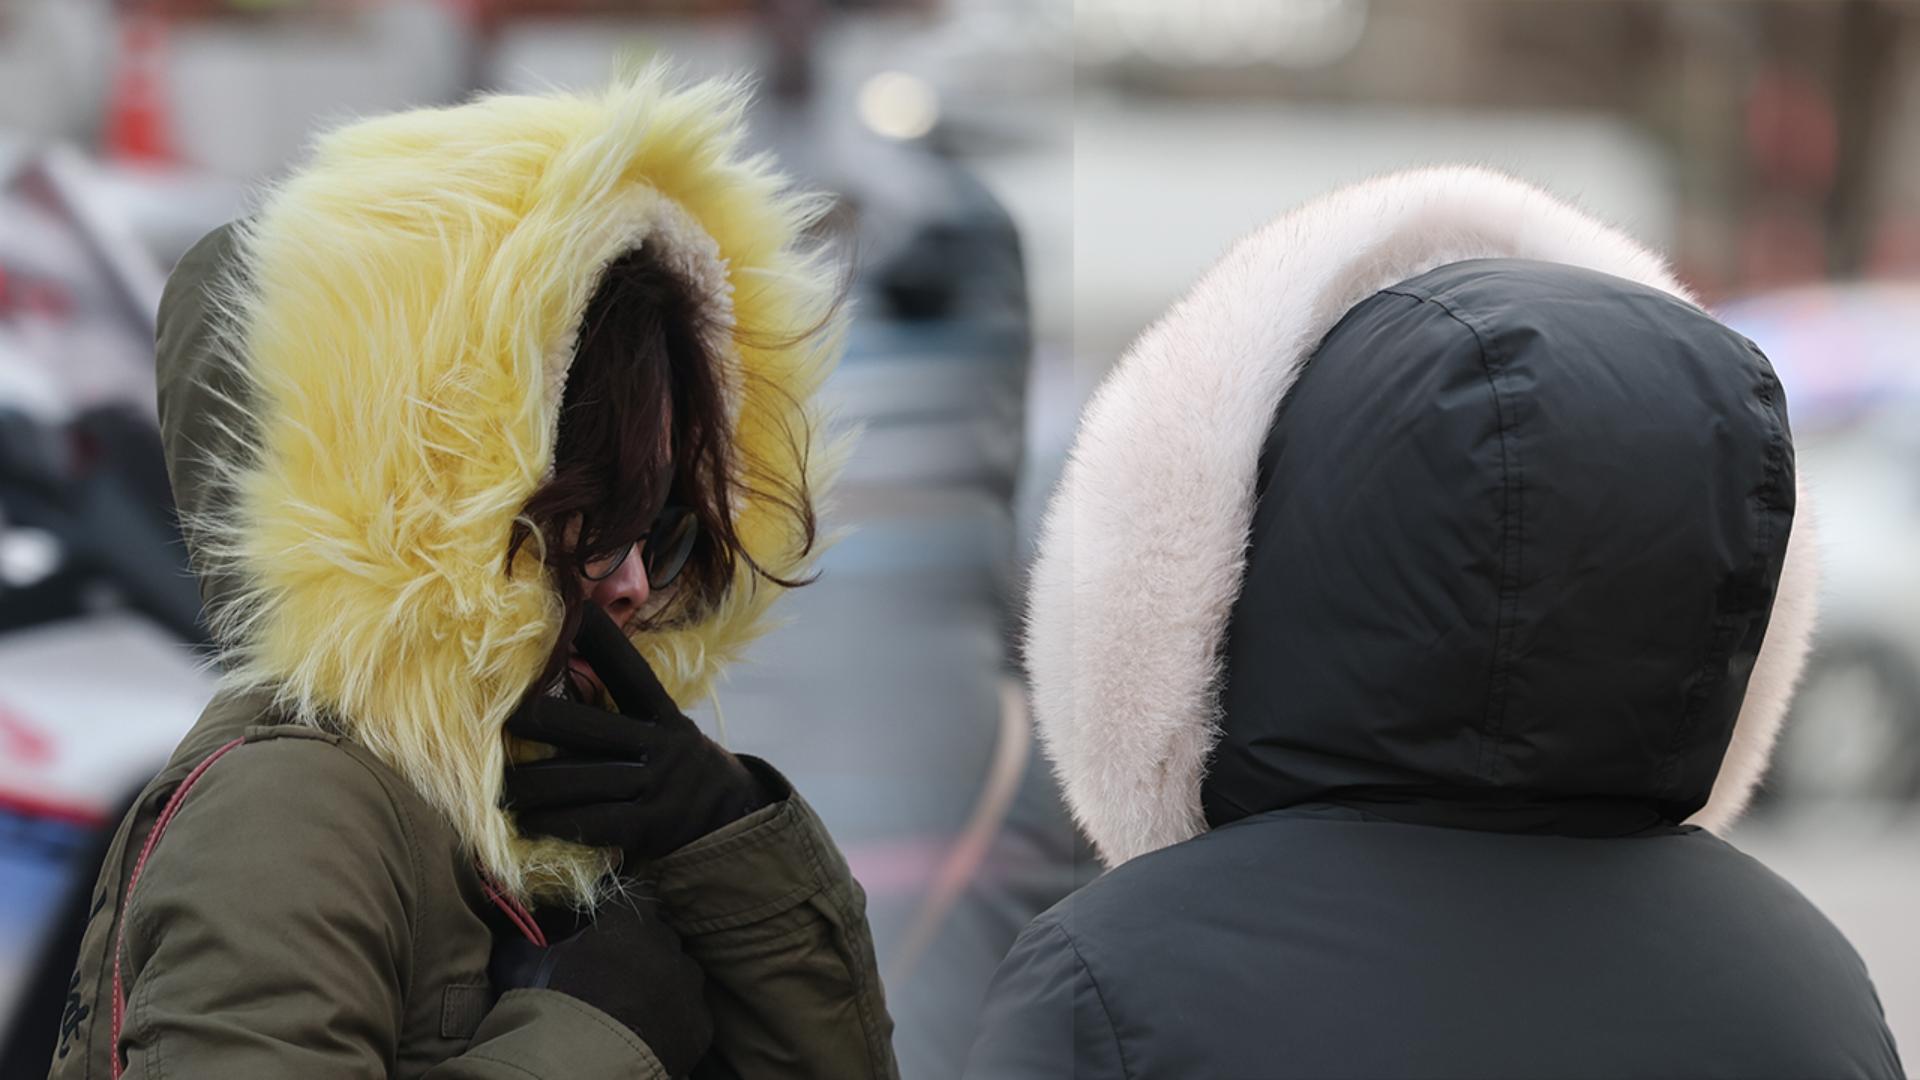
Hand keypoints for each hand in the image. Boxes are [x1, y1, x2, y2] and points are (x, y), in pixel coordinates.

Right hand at [489, 897, 711, 1077]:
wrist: (584, 1064)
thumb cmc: (554, 1007)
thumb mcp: (527, 969)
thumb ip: (524, 946)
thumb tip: (512, 939)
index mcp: (630, 921)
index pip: (638, 894)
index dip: (624, 909)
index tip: (610, 924)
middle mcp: (668, 945)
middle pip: (659, 939)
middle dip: (641, 952)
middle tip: (613, 978)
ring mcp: (689, 985)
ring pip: (680, 976)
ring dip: (663, 986)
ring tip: (633, 1010)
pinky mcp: (701, 1023)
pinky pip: (690, 1015)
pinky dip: (674, 1022)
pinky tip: (650, 1035)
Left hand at [504, 605, 775, 866]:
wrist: (734, 821)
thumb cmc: (680, 771)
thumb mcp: (668, 733)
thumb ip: (624, 717)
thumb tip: (561, 687)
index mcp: (663, 714)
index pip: (629, 671)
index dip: (603, 640)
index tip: (574, 612)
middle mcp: (661, 745)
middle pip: (590, 727)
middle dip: (541, 720)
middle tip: (500, 716)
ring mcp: (657, 786)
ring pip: (581, 781)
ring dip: (532, 786)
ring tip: (496, 789)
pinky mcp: (650, 827)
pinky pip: (593, 821)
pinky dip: (554, 822)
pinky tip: (526, 822)